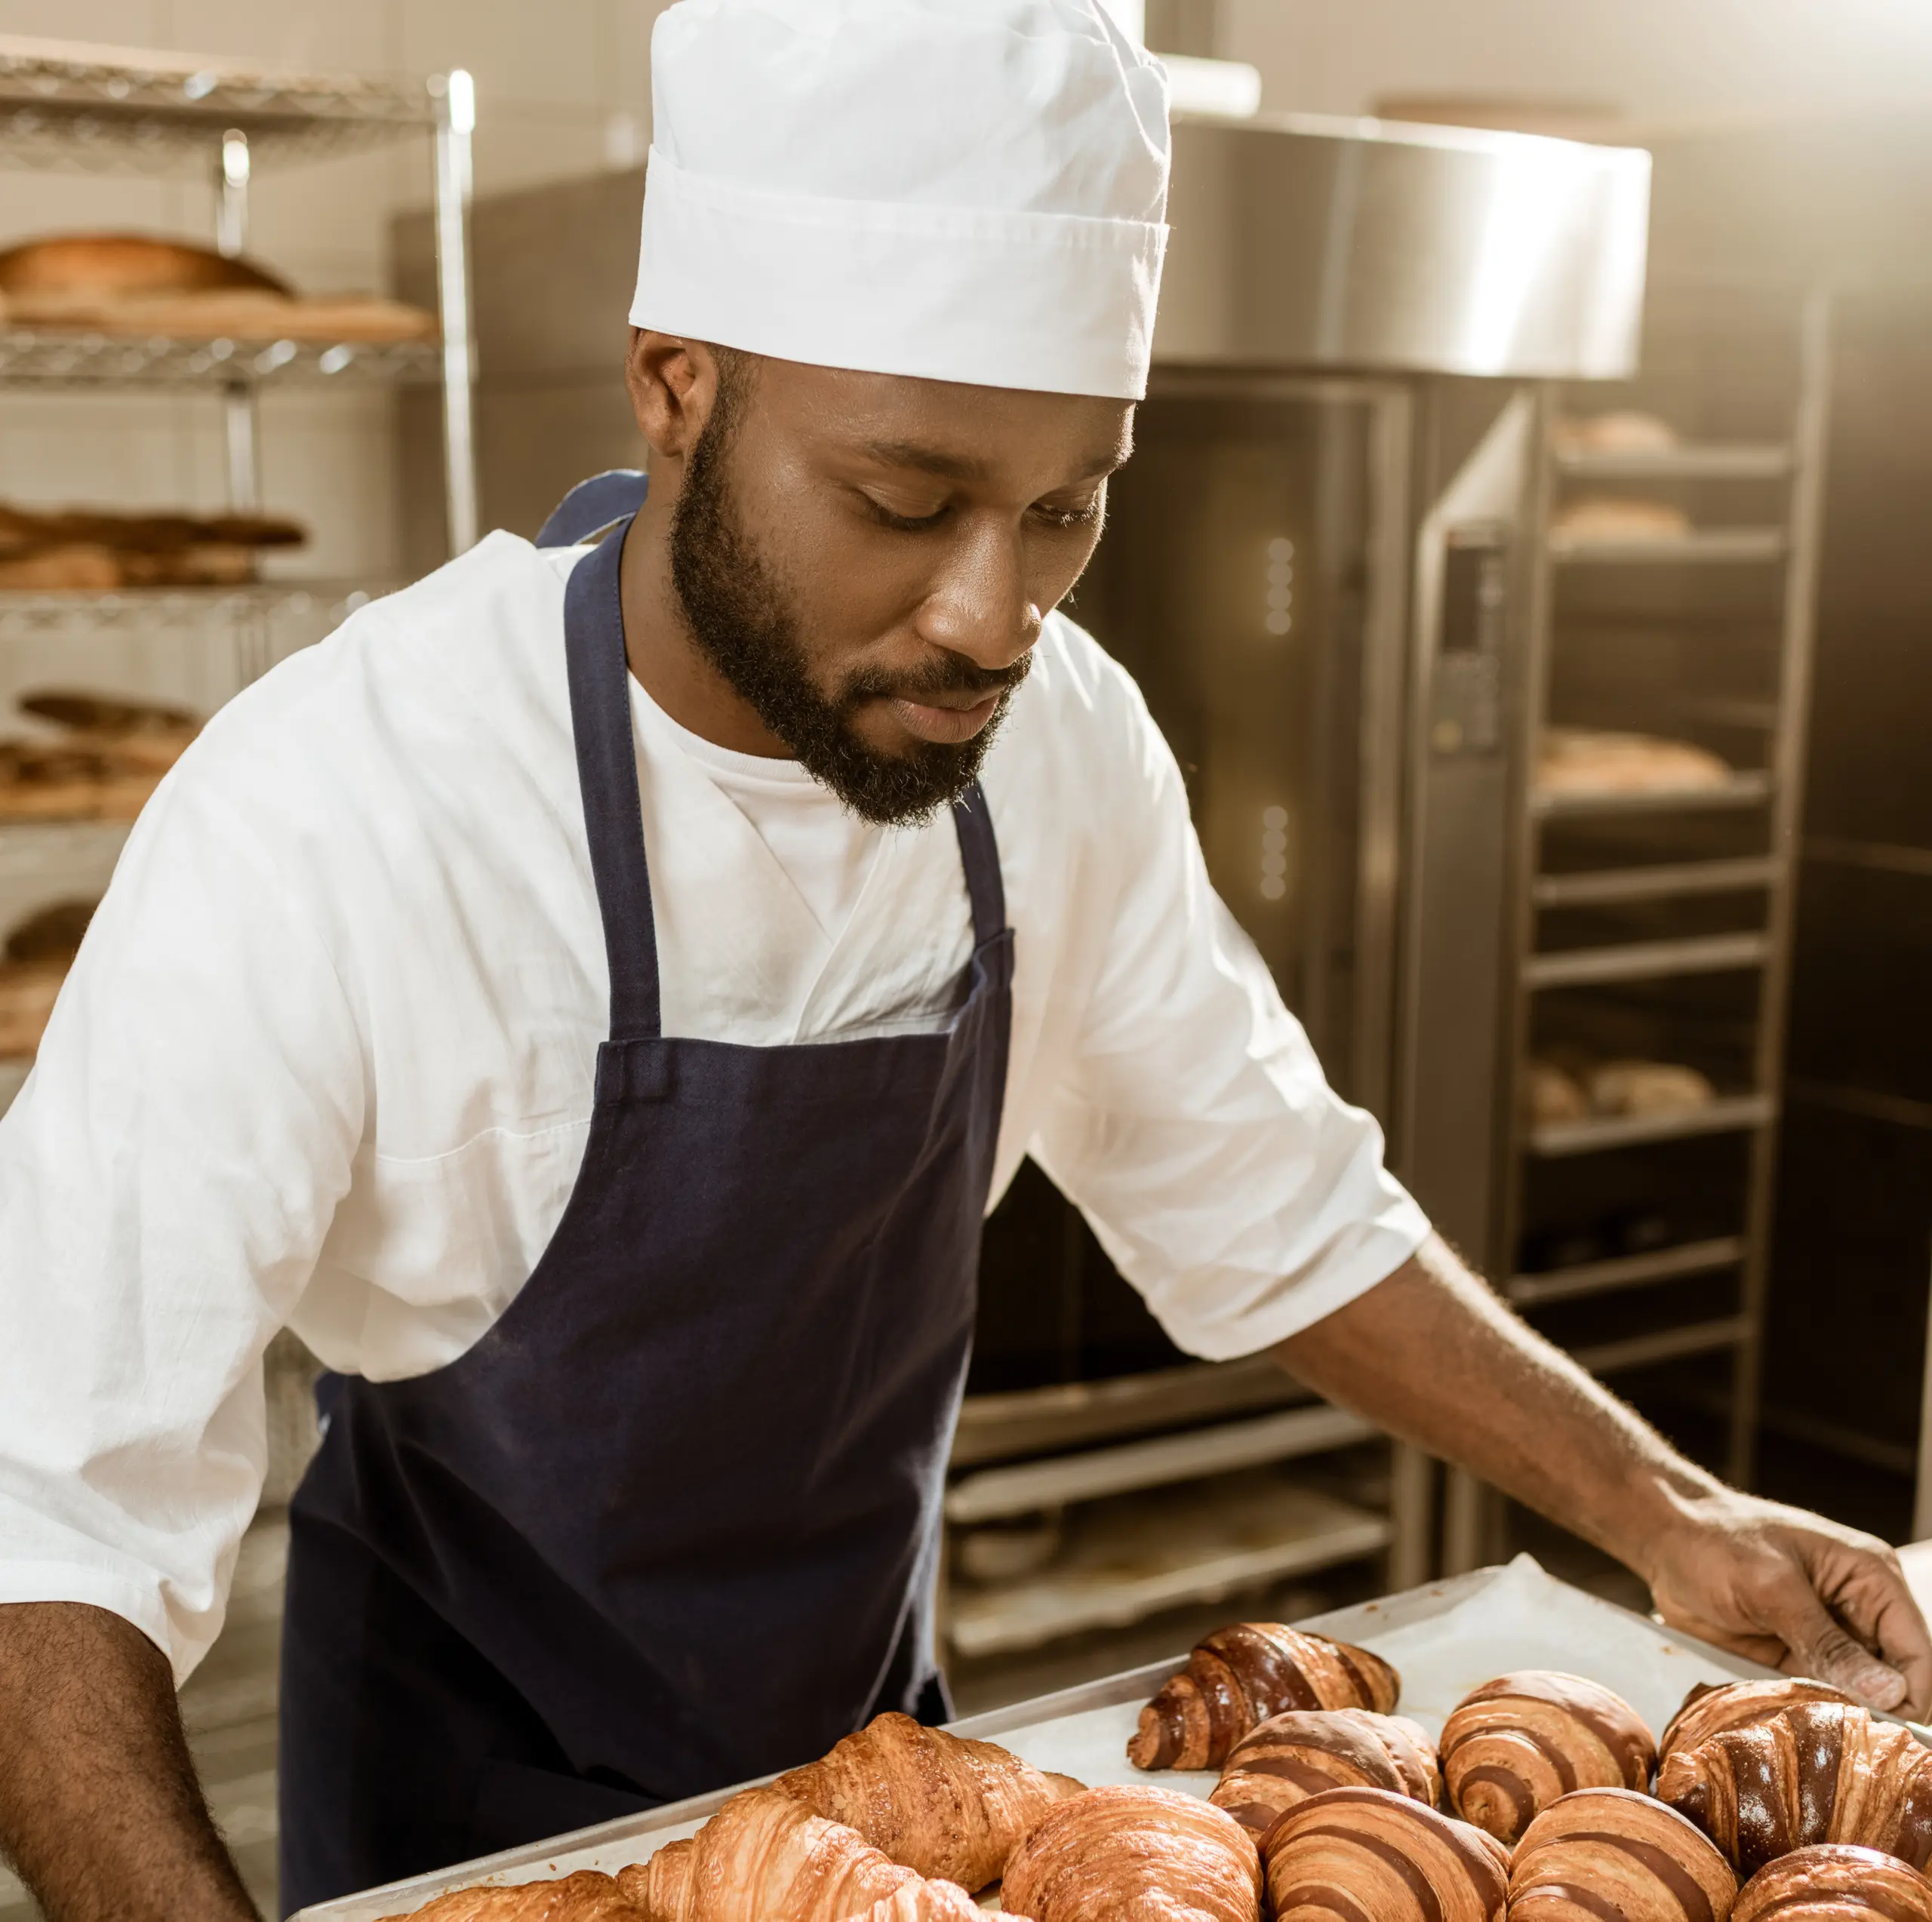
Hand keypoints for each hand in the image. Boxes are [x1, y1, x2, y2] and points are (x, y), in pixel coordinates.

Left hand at [1642, 1489, 1931, 1716]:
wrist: (1663, 1539)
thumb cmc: (1715, 1541)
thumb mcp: (1770, 1586)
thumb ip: (1827, 1640)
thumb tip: (1891, 1692)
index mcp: (1871, 1577)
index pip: (1917, 1653)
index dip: (1910, 1698)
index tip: (1884, 1735)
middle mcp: (1861, 1610)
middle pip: (1895, 1682)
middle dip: (1874, 1714)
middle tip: (1844, 1741)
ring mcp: (1830, 1637)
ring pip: (1859, 1696)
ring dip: (1840, 1717)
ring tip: (1817, 1735)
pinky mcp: (1799, 1657)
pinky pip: (1822, 1697)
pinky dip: (1812, 1713)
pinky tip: (1794, 1724)